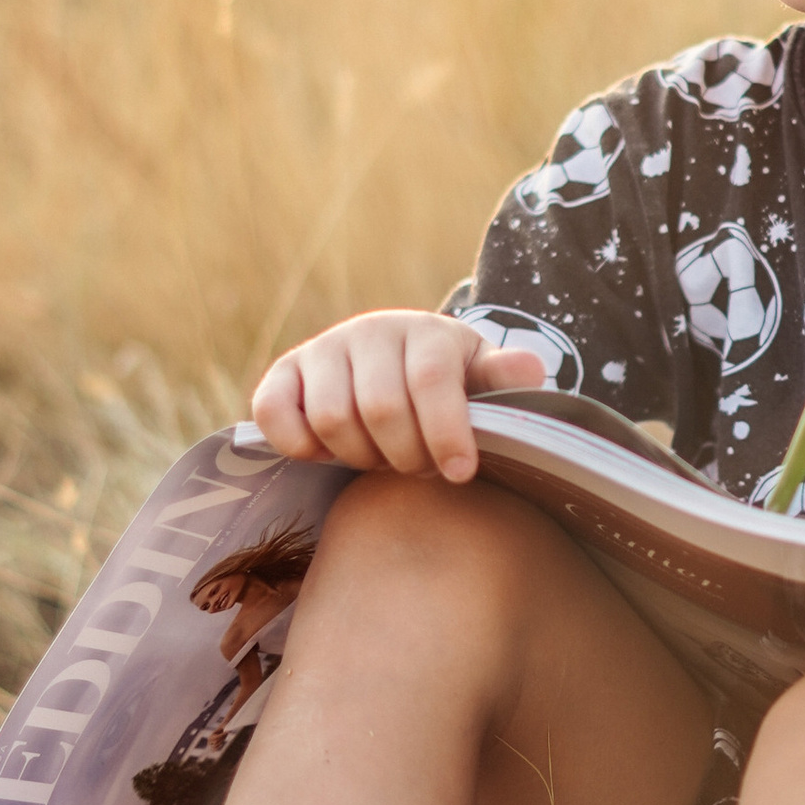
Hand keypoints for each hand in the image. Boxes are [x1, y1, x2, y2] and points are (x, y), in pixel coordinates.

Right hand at [250, 311, 544, 482]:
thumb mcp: (481, 378)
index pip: (432, 382)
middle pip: (381, 408)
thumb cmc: (447, 383)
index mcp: (425, 332)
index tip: (461, 473)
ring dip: (359, 455)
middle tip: (418, 468)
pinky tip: (328, 454)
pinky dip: (299, 445)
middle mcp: (369, 332)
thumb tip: (529, 370)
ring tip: (381, 458)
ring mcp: (321, 350)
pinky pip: (275, 413)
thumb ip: (502, 379)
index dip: (447, 432)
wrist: (393, 365)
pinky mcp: (282, 374)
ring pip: (331, 417)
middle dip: (404, 454)